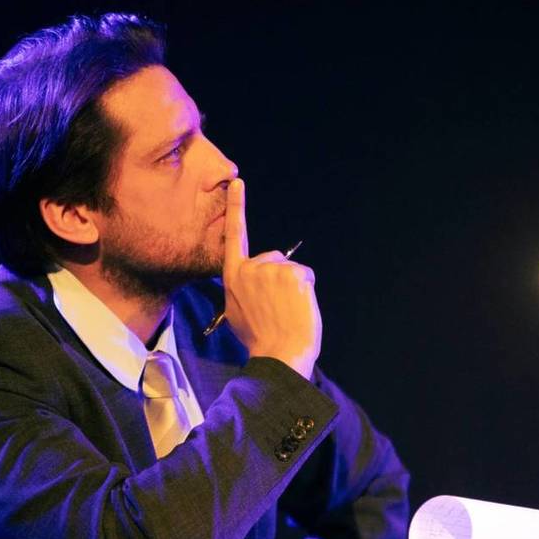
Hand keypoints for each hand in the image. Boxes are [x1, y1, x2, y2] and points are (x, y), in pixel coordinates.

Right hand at [222, 178, 321, 378]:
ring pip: (291, 270)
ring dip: (294, 288)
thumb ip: (242, 290)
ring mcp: (271, 269)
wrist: (278, 355)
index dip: (236, 208)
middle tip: (277, 309)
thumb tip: (253, 283)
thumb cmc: (260, 341)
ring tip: (286, 312)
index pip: (234, 237)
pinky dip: (306, 291)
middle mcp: (249, 269)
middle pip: (273, 260)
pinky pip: (305, 275)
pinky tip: (298, 307)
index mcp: (232, 279)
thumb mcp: (237, 313)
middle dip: (280, 279)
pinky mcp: (292, 273)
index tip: (237, 183)